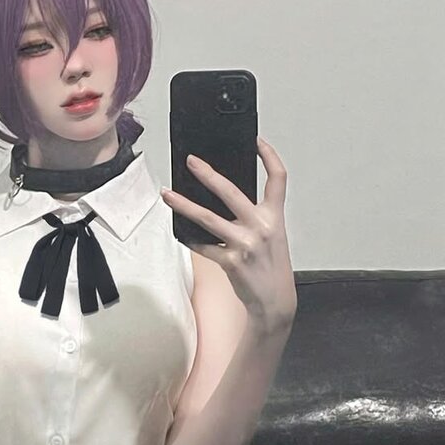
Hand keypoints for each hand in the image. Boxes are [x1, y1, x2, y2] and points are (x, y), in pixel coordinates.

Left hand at [161, 136, 295, 319]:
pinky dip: (190, 239)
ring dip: (184, 205)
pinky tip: (179, 231)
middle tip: (191, 162)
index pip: (277, 179)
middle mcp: (261, 227)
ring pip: (208, 218)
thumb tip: (225, 201)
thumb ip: (255, 218)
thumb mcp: (273, 237)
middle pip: (231, 192)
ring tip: (167, 194)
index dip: (269, 157)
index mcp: (275, 217)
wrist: (275, 301)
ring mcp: (245, 245)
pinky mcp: (230, 262)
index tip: (257, 142)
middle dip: (208, 174)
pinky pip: (203, 246)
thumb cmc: (271, 268)